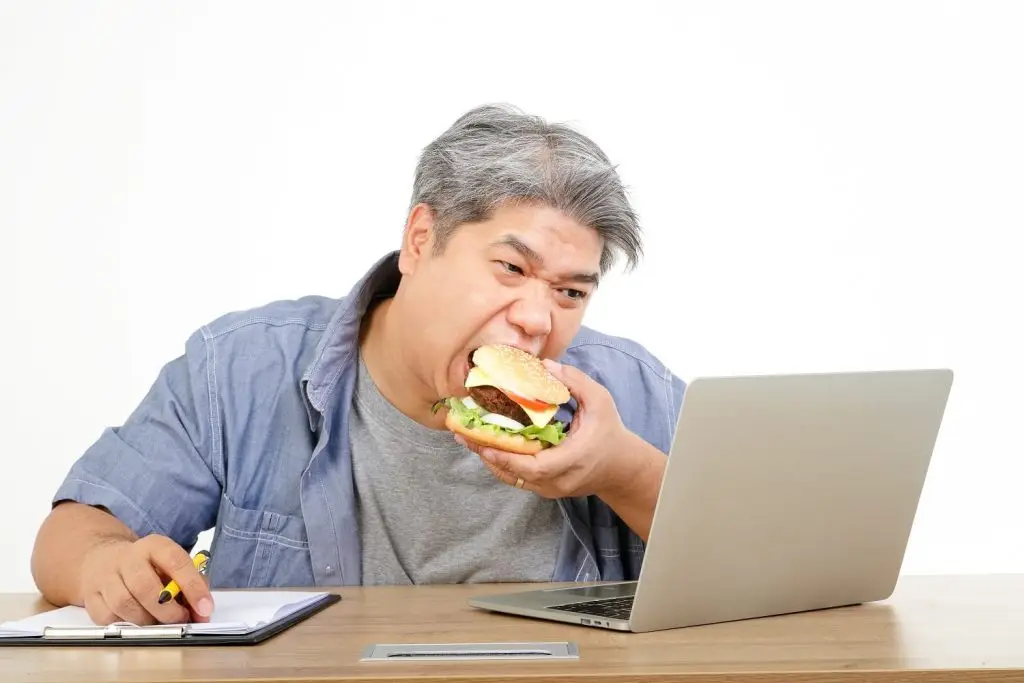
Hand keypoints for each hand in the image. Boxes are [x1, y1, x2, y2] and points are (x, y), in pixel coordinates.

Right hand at [78, 535, 213, 625]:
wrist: (103, 559)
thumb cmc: (146, 566)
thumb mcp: (170, 565)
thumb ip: (189, 584)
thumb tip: (202, 611)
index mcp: (153, 545)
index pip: (176, 562)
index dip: (193, 587)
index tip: (205, 608)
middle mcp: (127, 558)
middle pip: (145, 586)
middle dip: (167, 610)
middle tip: (180, 620)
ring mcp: (105, 577)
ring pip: (124, 605)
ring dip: (147, 620)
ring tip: (159, 622)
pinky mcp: (90, 596)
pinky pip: (107, 617)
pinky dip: (126, 625)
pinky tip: (136, 620)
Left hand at [456, 359, 634, 499]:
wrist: (621, 466)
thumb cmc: (609, 430)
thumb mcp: (599, 400)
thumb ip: (574, 381)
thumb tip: (544, 365)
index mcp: (573, 459)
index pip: (535, 468)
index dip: (507, 459)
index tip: (485, 444)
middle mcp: (559, 480)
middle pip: (516, 476)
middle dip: (488, 456)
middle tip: (464, 435)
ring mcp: (551, 489)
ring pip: (513, 480)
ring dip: (489, 460)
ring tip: (467, 439)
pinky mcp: (546, 489)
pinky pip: (518, 480)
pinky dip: (500, 464)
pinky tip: (485, 446)